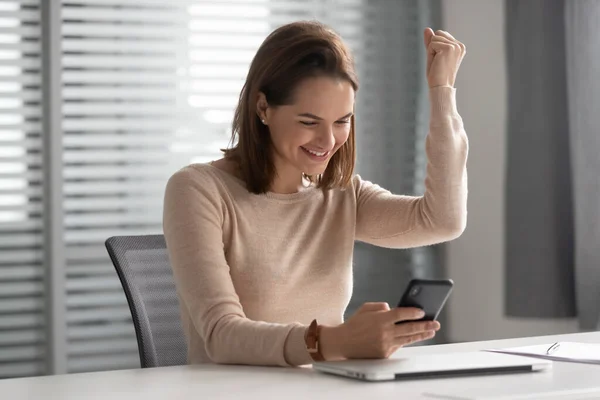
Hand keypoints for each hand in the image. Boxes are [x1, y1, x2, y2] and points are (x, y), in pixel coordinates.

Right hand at [319, 302, 439, 360]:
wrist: (342, 342)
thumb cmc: (355, 324)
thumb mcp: (366, 309)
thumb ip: (381, 306)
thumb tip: (394, 309)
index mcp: (380, 319)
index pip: (401, 314)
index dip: (414, 312)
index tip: (422, 311)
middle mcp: (384, 332)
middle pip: (409, 328)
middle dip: (425, 325)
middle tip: (435, 323)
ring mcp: (385, 344)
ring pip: (408, 338)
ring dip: (421, 334)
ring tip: (431, 331)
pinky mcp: (385, 354)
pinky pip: (399, 345)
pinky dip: (407, 340)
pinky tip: (416, 336)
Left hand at [424, 28, 465, 87]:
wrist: (440, 86)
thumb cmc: (437, 74)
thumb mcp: (433, 54)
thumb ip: (431, 41)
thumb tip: (427, 28)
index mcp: (459, 46)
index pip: (440, 35)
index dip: (435, 47)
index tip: (440, 60)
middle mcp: (459, 45)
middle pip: (437, 34)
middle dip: (433, 47)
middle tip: (438, 62)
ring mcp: (455, 46)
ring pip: (434, 38)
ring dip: (431, 51)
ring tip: (438, 63)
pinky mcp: (449, 48)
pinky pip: (431, 44)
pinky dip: (430, 53)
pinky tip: (437, 62)